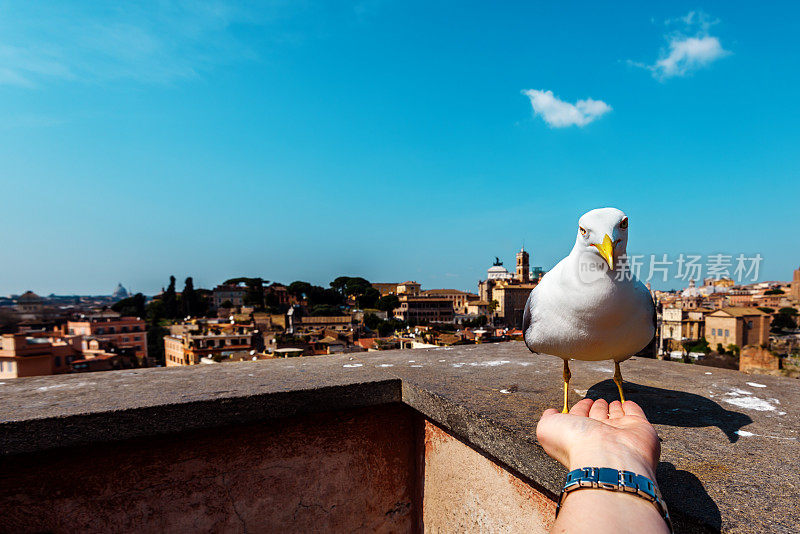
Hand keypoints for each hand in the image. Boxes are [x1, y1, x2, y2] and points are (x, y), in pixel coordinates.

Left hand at [536, 398, 659, 478]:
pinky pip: (635, 414)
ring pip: (615, 416)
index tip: (584, 402)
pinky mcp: (640, 429)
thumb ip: (547, 418)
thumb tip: (551, 411)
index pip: (579, 417)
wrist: (607, 459)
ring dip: (613, 408)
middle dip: (597, 408)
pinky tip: (626, 403)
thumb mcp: (547, 429)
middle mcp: (599, 435)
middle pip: (598, 417)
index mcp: (578, 435)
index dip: (580, 408)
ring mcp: (620, 433)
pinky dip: (630, 407)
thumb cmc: (574, 444)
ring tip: (611, 402)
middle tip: (598, 401)